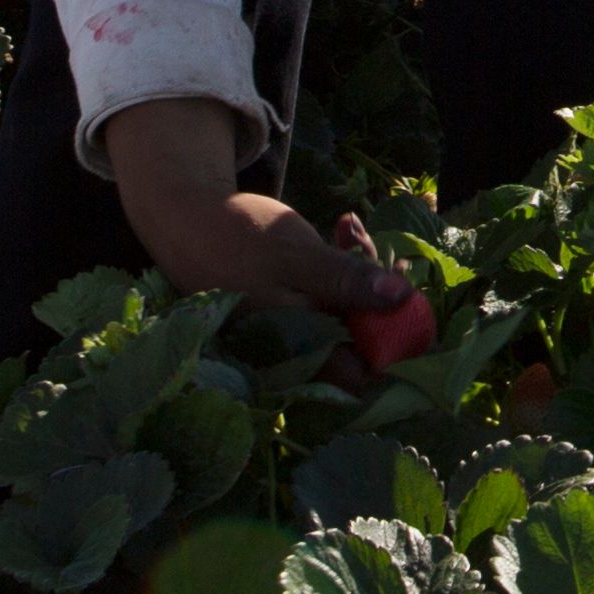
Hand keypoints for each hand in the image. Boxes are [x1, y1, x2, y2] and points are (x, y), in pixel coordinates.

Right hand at [93, 95, 410, 324]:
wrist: (185, 221)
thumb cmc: (238, 239)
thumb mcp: (299, 256)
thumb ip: (348, 280)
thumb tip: (404, 298)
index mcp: (302, 350)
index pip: (365, 372)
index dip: (395, 341)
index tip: (409, 300)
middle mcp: (299, 351)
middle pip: (362, 336)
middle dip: (378, 290)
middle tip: (368, 244)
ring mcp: (295, 330)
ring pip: (349, 311)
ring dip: (361, 271)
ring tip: (349, 229)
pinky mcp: (292, 309)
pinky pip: (331, 295)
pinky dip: (341, 266)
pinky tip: (342, 231)